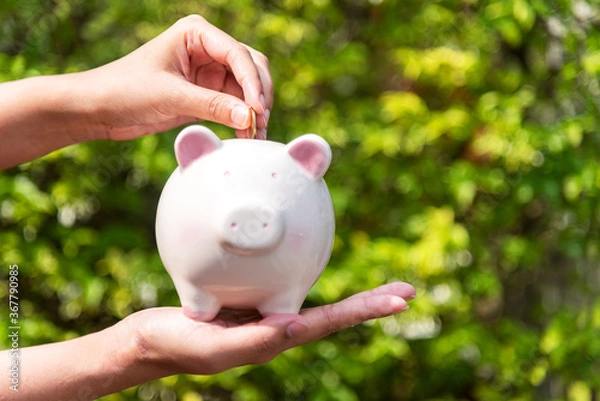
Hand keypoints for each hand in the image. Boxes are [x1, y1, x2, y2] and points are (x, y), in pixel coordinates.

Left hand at [84, 14, 271, 140]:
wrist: (99, 108)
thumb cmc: (125, 90)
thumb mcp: (170, 97)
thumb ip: (212, 105)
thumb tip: (249, 117)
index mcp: (196, 33)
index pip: (238, 54)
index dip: (252, 82)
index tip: (257, 110)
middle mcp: (207, 48)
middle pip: (250, 67)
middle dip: (258, 94)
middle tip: (260, 123)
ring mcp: (208, 71)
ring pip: (246, 88)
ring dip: (253, 110)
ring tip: (255, 135)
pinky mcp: (206, 93)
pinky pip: (234, 105)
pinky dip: (242, 120)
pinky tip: (245, 136)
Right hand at [120, 282, 415, 374]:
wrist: (149, 341)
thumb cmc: (175, 345)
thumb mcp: (211, 345)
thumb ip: (251, 340)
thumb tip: (293, 327)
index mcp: (273, 340)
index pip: (326, 324)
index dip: (362, 310)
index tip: (399, 299)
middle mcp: (276, 330)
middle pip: (332, 317)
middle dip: (369, 304)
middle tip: (407, 291)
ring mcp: (265, 318)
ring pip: (314, 303)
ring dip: (351, 297)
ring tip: (381, 285)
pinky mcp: (250, 305)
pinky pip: (283, 287)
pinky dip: (303, 273)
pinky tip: (306, 260)